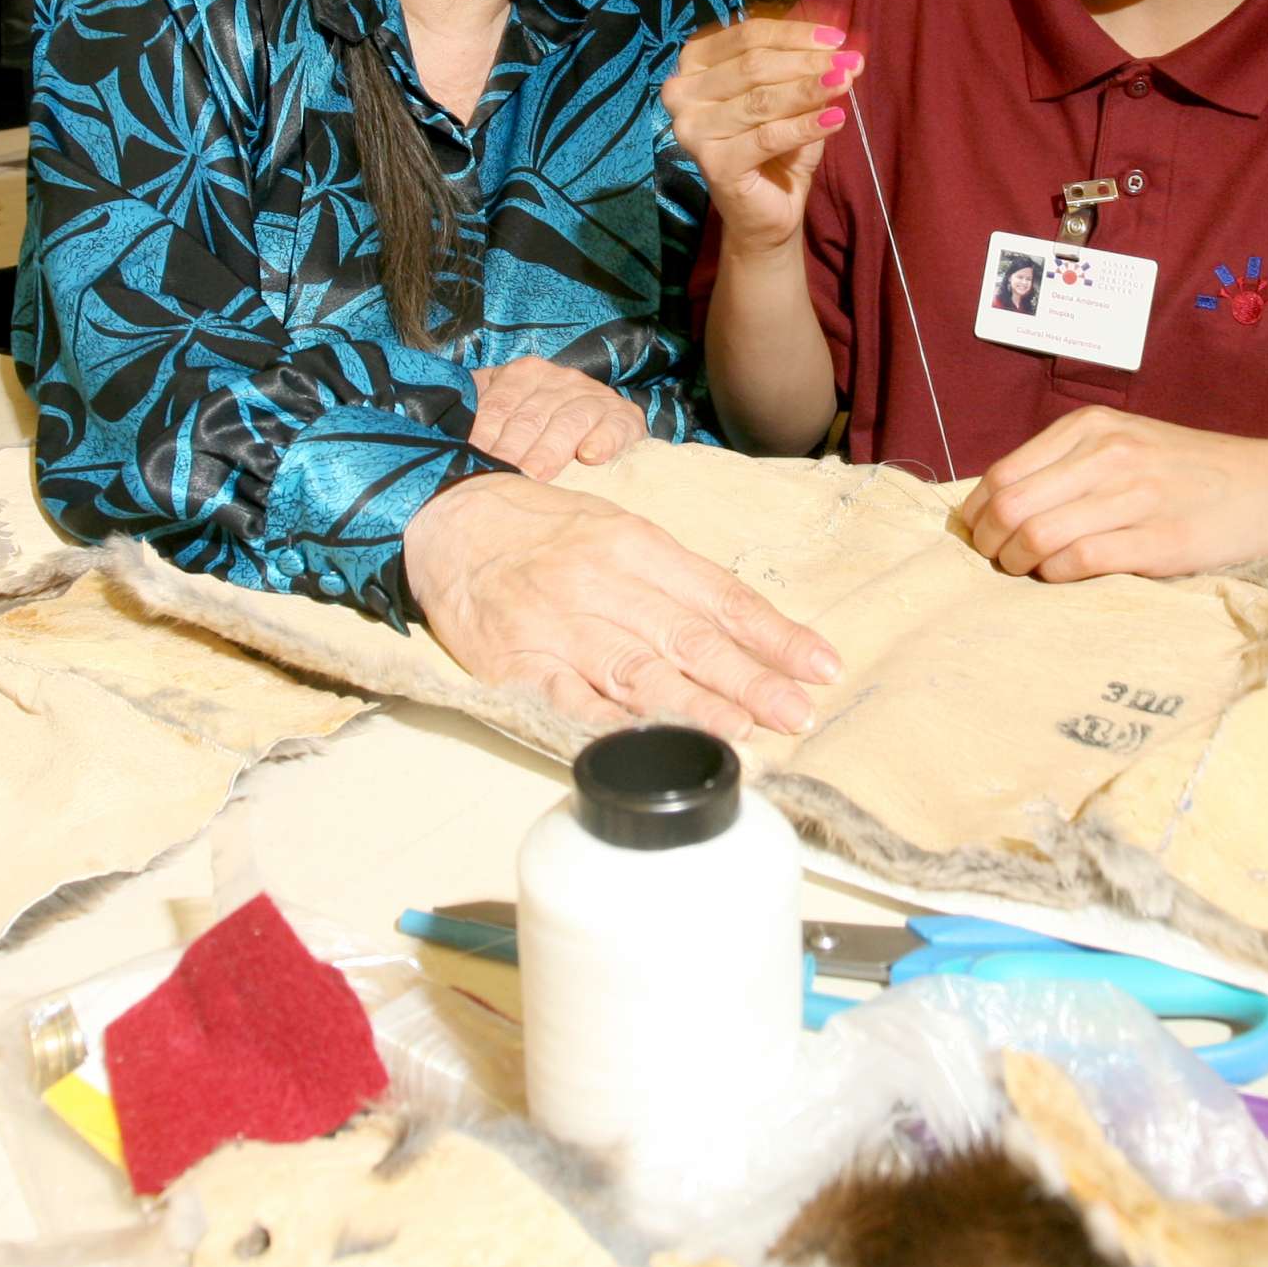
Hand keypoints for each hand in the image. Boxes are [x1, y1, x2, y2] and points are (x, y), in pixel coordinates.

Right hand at [403, 474, 839, 739]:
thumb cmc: (542, 528)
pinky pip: (569, 701)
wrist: (446, 521)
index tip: (821, 668)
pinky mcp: (517, 664)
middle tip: (800, 714)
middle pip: (688, 639)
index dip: (774, 635)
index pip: (719, 596)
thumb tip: (743, 632)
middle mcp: (603, 584)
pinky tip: (650, 745)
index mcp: (636, 545)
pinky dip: (611, 726)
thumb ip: (674, 579)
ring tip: (743, 736)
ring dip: (695, 709)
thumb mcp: (615, 528)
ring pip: (636, 673)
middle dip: (750, 680)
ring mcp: (559, 627)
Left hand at [468, 357, 645, 479]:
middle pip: (530, 417)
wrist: (601, 416)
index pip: (499, 405)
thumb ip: (477, 409)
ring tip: (535, 475)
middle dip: (512, 449)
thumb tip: (438, 432)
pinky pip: (613, 426)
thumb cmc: (543, 419)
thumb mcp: (508, 404)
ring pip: (567, 422)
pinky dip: (602, 440)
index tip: (471, 461)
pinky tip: (590, 456)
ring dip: (550, 450)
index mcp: (525, 374)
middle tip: (499, 476)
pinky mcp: (624, 417)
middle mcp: (560, 379)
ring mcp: (593, 396)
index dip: (484, 435)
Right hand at [661, 16, 857, 255]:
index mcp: (695, 64)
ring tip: (846, 82)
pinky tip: (835, 118)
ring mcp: (692, 129)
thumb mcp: (792, 96)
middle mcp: (682, 93)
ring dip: (809, 89)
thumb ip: (806, 68)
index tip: (838, 38)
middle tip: (850, 62)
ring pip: (761, 100)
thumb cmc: (775, 145)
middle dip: (807, 61)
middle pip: (753, 65)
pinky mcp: (713, 163)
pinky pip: (767, 137)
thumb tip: (841, 47)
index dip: (795, 34)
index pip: (747, 36)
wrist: (766, 210)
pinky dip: (805, 126)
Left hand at [961, 410, 1267, 582]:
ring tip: (1028, 572)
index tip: (980, 535)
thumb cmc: (1192, 471)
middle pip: (1011, 505)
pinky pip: (1080, 560)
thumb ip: (1070, 463)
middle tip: (997, 561)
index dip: (978, 513)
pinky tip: (1064, 576)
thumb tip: (997, 503)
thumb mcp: (1127, 443)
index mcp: (1093, 426)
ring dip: (1019, 564)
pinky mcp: (1160, 540)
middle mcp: (1111, 453)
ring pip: (1038, 535)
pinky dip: (1057, 576)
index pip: (1003, 474)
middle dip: (990, 543)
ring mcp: (1136, 495)